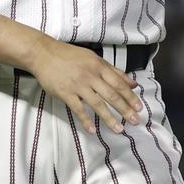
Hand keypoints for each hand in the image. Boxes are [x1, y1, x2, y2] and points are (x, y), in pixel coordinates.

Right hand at [27, 37, 142, 134]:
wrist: (44, 53)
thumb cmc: (69, 56)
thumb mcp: (94, 58)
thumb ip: (114, 71)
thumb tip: (132, 82)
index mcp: (99, 66)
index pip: (119, 83)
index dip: (130, 96)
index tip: (139, 107)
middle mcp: (91, 75)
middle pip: (112, 95)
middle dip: (125, 109)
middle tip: (134, 121)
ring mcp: (78, 85)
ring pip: (97, 104)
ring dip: (109, 118)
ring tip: (118, 129)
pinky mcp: (65, 93)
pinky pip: (78, 109)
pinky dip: (85, 120)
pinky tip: (92, 130)